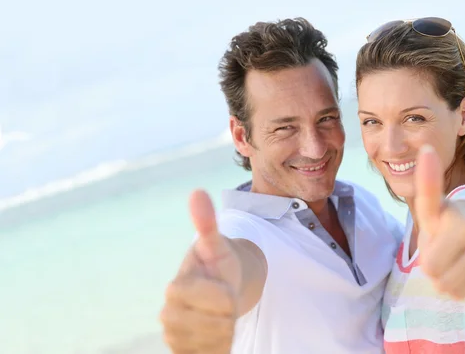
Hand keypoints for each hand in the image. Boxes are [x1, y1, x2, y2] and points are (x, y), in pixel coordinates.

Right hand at [160, 190, 241, 353]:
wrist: (217, 289)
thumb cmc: (217, 265)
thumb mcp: (217, 244)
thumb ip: (207, 222)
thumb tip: (197, 192)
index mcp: (176, 288)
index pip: (220, 301)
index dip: (229, 296)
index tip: (225, 288)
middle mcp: (169, 314)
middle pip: (218, 327)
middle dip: (229, 315)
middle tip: (225, 302)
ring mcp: (174, 335)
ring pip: (215, 345)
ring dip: (227, 332)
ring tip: (222, 316)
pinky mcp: (182, 352)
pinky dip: (220, 348)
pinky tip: (218, 334)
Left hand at [414, 145, 464, 300]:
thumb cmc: (446, 222)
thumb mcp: (430, 207)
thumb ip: (427, 183)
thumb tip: (427, 147)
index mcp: (459, 223)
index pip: (430, 266)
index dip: (427, 259)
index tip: (433, 216)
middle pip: (442, 280)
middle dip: (436, 273)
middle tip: (444, 254)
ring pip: (459, 291)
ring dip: (451, 283)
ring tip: (456, 262)